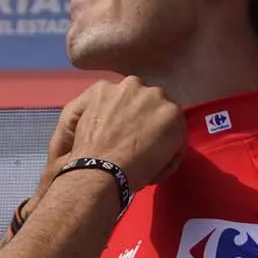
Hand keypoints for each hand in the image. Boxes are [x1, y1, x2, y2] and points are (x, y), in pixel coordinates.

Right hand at [22, 78, 184, 220]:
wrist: (98, 170)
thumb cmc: (82, 155)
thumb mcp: (79, 121)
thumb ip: (98, 112)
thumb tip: (111, 121)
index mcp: (104, 87)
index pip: (125, 101)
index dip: (128, 124)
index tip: (125, 142)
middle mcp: (131, 85)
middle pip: (147, 106)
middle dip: (146, 127)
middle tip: (138, 153)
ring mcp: (154, 97)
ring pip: (165, 121)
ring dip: (159, 143)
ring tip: (145, 166)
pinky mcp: (172, 114)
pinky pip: (177, 139)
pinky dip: (170, 158)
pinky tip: (152, 172)